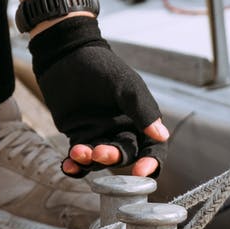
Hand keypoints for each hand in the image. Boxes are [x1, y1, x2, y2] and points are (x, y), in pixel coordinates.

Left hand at [29, 16, 167, 177]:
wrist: (67, 57)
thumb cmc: (102, 67)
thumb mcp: (126, 86)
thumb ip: (142, 110)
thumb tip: (162, 136)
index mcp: (141, 120)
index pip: (152, 149)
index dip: (151, 163)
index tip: (141, 172)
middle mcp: (123, 131)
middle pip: (125, 157)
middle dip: (113, 158)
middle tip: (99, 151)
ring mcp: (100, 135)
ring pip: (100, 160)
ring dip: (91, 161)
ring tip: (78, 152)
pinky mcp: (79, 137)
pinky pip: (79, 159)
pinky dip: (74, 166)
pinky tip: (67, 166)